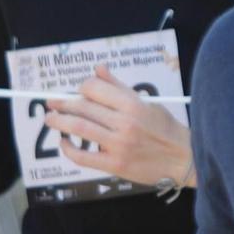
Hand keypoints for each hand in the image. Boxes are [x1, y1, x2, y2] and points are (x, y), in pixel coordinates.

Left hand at [42, 65, 191, 186]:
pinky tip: (64, 143)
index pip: (95, 89)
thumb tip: (98, 69)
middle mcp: (124, 123)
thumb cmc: (165, 129)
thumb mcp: (147, 102)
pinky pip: (84, 156)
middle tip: (52, 102)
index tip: (77, 91)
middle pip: (83, 108)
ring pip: (80, 128)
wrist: (183, 158)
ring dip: (60, 121)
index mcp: (132, 104)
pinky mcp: (115, 165)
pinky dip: (70, 149)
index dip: (82, 88)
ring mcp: (119, 145)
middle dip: (63, 103)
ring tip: (50, 118)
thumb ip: (119, 87)